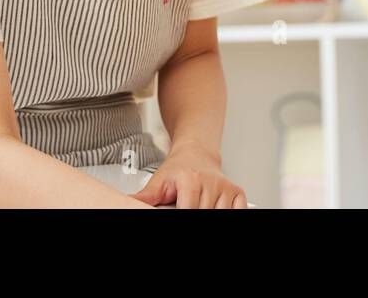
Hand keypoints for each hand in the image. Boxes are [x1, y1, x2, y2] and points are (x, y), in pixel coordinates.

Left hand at [130, 144, 247, 207]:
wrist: (197, 154)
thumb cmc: (178, 169)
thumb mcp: (159, 181)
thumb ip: (146, 196)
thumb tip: (129, 202)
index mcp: (191, 180)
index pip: (189, 210)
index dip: (183, 212)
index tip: (179, 209)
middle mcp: (211, 182)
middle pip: (204, 213)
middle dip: (195, 212)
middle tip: (186, 203)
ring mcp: (226, 187)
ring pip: (221, 214)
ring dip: (210, 212)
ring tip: (200, 204)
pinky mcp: (237, 192)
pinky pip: (238, 211)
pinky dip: (229, 212)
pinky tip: (215, 207)